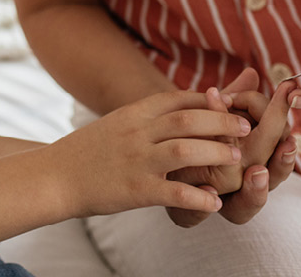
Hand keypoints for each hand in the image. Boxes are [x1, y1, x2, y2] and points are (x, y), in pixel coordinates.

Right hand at [52, 90, 250, 218]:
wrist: (54, 176)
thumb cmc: (88, 152)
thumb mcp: (117, 124)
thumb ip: (146, 117)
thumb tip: (179, 110)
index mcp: (133, 113)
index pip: (177, 98)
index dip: (208, 100)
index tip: (230, 104)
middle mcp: (136, 133)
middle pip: (188, 119)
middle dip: (222, 121)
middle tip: (246, 127)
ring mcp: (136, 161)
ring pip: (186, 150)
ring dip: (217, 153)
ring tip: (237, 159)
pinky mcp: (134, 191)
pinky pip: (174, 193)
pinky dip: (199, 197)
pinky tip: (215, 202)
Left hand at [165, 70, 296, 227]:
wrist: (153, 148)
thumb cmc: (193, 127)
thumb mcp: (214, 113)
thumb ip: (233, 98)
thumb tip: (251, 72)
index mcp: (253, 162)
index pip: (278, 160)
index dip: (287, 153)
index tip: (292, 137)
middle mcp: (239, 187)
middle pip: (270, 183)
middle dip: (281, 167)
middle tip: (285, 147)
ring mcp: (216, 200)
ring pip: (243, 207)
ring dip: (254, 191)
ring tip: (256, 171)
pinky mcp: (186, 206)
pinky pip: (198, 210)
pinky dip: (201, 203)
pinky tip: (205, 188)